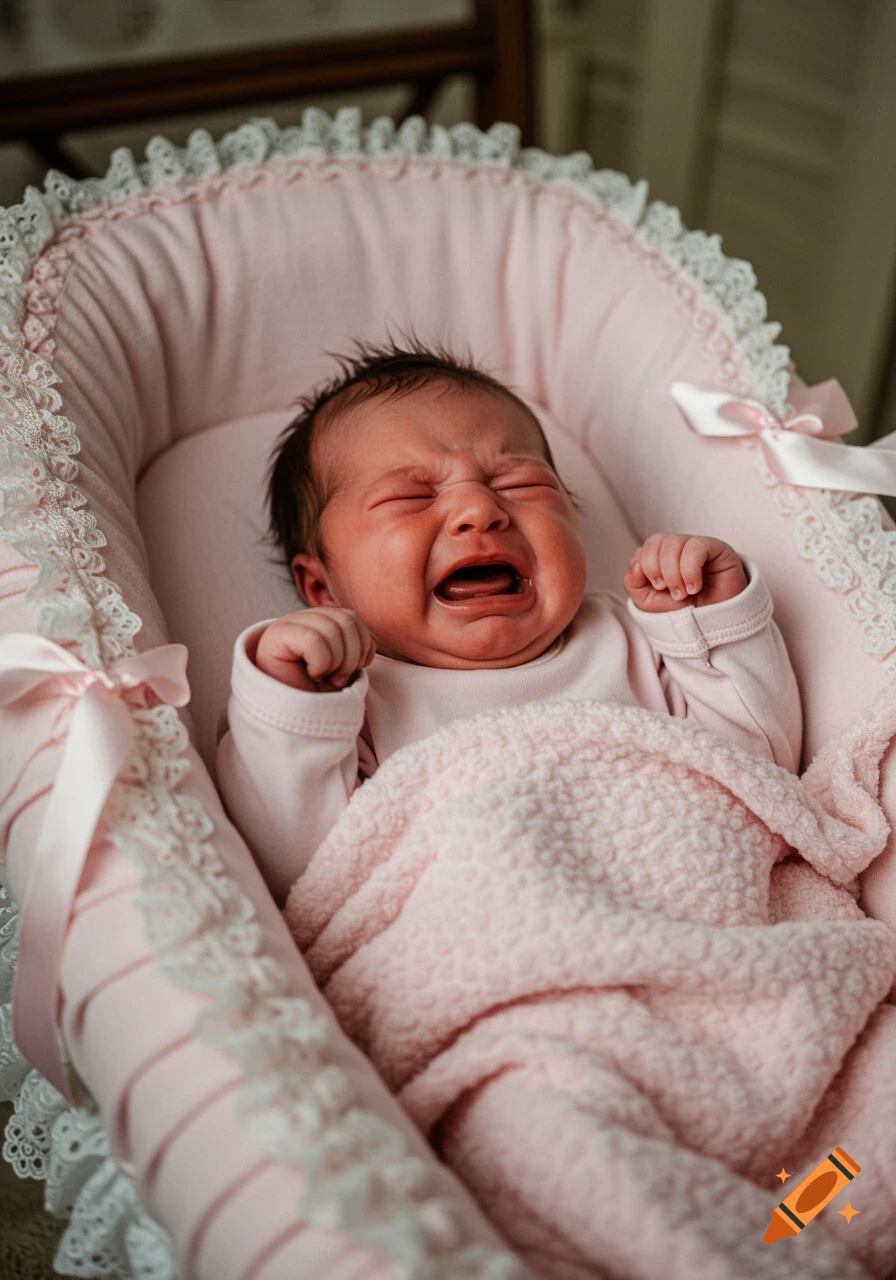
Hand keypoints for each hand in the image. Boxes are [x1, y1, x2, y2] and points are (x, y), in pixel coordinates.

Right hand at [255, 607, 376, 690]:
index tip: (353, 670)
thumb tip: (368, 642)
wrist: (290, 719)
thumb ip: (355, 645)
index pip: (351, 617)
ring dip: (337, 662)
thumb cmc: (316, 694)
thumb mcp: (343, 667)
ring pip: (332, 628)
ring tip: (325, 677)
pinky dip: (321, 662)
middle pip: (346, 620)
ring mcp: (288, 624)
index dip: (362, 645)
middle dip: (352, 656)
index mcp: (320, 619)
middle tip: (338, 678)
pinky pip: (313, 639)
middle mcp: (303, 618)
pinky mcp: (275, 636)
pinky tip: (311, 674)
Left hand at [623, 534, 747, 612]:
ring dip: (674, 573)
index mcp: (658, 557)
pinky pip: (696, 546)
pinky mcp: (716, 548)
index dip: (644, 567)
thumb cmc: (682, 613)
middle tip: (672, 592)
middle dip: (657, 569)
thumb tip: (636, 563)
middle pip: (655, 541)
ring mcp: (695, 546)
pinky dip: (690, 570)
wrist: (711, 627)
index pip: (643, 549)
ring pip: (673, 542)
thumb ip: (633, 582)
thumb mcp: (648, 602)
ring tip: (684, 593)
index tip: (658, 588)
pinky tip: (695, 587)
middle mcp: (676, 548)